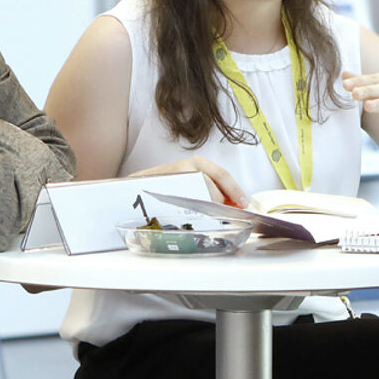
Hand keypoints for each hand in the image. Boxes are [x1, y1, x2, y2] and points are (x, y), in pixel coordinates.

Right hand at [132, 156, 248, 207]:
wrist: (135, 188)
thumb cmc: (165, 186)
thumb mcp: (189, 180)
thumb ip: (209, 187)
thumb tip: (231, 202)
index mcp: (195, 162)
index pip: (222, 175)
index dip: (235, 190)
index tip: (243, 203)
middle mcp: (187, 167)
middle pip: (213, 189)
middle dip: (219, 204)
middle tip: (221, 214)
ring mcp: (176, 179)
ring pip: (201, 199)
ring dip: (206, 210)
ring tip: (201, 214)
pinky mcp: (167, 191)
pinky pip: (188, 206)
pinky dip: (193, 214)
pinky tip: (190, 216)